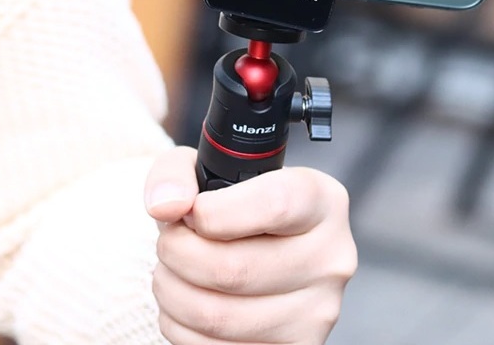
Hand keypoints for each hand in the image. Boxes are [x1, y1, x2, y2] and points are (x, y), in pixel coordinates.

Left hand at [144, 147, 355, 344]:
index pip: (275, 205)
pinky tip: (187, 300)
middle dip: (178, 253)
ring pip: (219, 317)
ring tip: (172, 269)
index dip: (217, 212)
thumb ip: (175, 174)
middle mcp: (329, 257)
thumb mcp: (203, 167)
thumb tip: (165, 205)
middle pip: (236, 269)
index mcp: (319, 200)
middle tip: (170, 240)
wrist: (251, 245)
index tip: (191, 212)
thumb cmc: (229, 203)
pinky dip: (183, 326)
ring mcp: (316, 312)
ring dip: (172, 292)